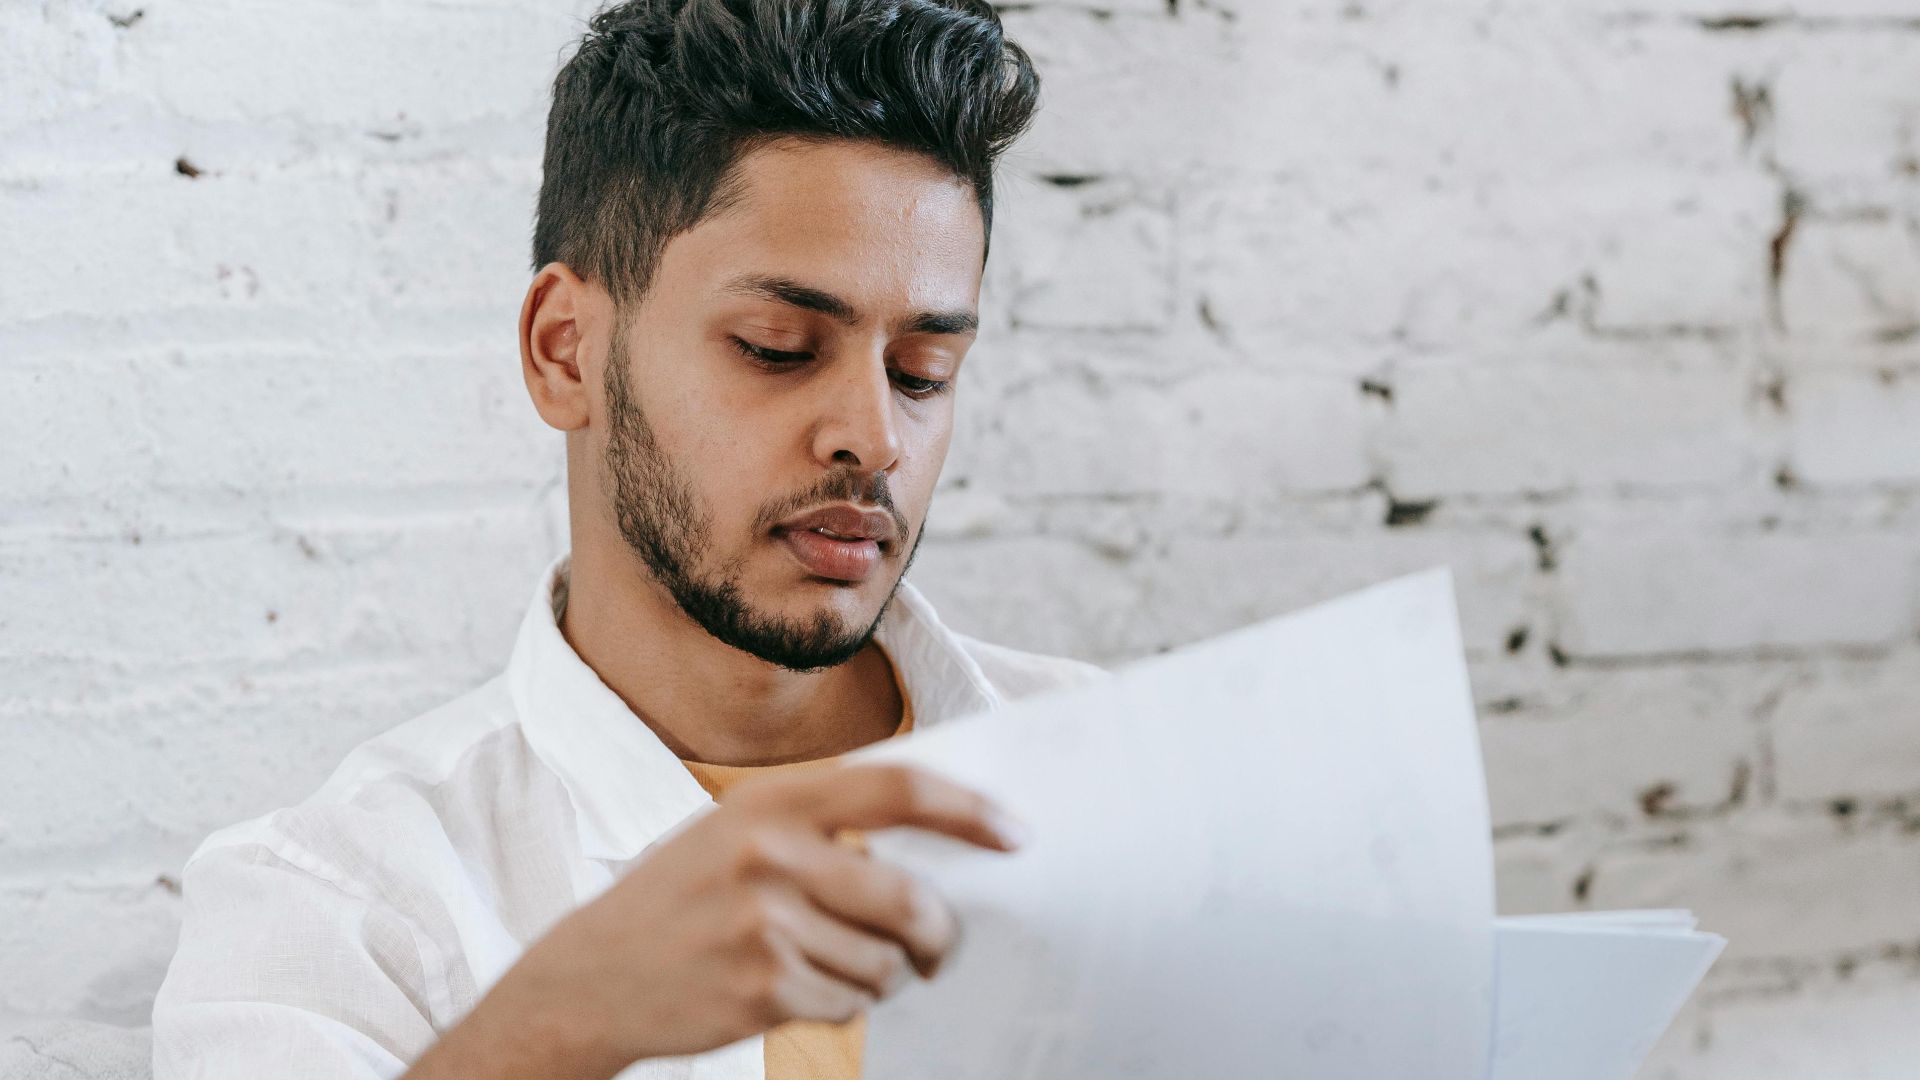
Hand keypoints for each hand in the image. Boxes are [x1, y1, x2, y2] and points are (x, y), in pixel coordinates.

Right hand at [405, 763, 1021, 1079]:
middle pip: (910, 898)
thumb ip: (826, 825)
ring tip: (829, 963)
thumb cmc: (686, 896)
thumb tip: (943, 845)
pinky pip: (850, 1003)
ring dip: (881, 974)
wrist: (591, 976)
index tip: (1017, 833)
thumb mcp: (740, 830)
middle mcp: (770, 853)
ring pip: (886, 961)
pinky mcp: (762, 988)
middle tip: (939, 946)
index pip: (898, 787)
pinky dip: (841, 1004)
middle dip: (940, 933)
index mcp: (773, 800)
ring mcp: (765, 923)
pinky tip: (792, 988)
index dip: (969, 810)